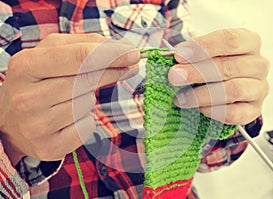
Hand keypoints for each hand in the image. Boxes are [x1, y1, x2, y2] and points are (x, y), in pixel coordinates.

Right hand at [0, 33, 139, 164]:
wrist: (10, 120)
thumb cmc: (37, 81)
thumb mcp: (51, 54)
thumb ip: (85, 45)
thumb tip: (123, 50)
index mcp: (25, 66)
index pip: (79, 57)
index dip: (111, 54)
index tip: (134, 53)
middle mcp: (27, 98)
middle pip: (87, 81)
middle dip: (112, 71)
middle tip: (128, 66)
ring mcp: (37, 126)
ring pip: (87, 105)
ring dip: (88, 98)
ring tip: (71, 97)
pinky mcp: (49, 147)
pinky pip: (87, 127)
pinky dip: (86, 120)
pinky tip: (70, 118)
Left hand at [168, 28, 268, 124]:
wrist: (225, 88)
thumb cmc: (214, 65)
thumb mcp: (205, 53)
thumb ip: (192, 54)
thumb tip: (175, 59)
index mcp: (249, 41)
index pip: (229, 40)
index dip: (202, 47)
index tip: (179, 55)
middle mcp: (259, 64)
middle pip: (228, 67)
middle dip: (196, 72)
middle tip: (174, 76)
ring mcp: (259, 88)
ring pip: (232, 90)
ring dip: (201, 95)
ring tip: (180, 98)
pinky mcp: (254, 110)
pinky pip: (234, 113)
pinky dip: (213, 111)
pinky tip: (198, 109)